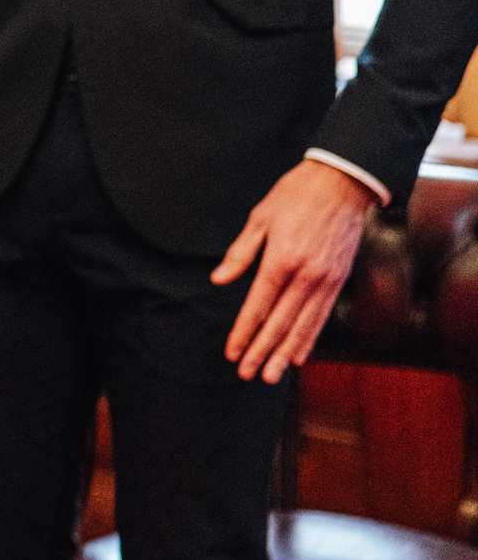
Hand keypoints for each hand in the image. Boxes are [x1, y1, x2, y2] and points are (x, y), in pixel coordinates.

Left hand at [213, 158, 377, 383]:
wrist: (341, 184)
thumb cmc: (295, 197)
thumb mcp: (259, 219)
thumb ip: (240, 253)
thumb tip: (219, 280)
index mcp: (281, 260)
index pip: (257, 306)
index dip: (243, 333)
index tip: (232, 352)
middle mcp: (306, 276)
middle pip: (280, 323)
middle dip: (262, 351)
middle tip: (247, 374)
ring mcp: (326, 280)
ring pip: (304, 326)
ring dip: (286, 353)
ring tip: (271, 375)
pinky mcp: (339, 280)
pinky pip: (323, 316)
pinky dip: (310, 338)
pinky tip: (300, 355)